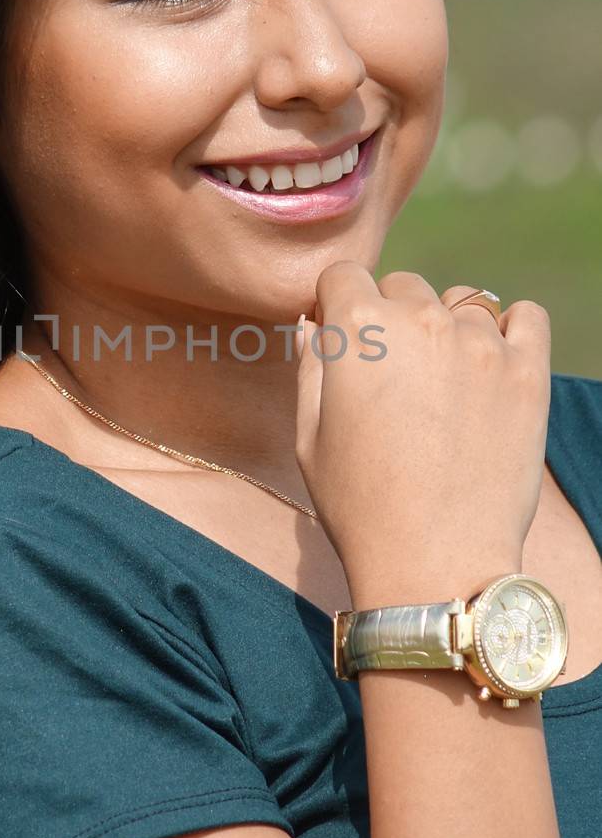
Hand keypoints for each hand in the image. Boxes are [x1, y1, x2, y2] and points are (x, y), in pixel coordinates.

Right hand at [293, 265, 550, 610]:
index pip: (343, 276)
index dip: (336, 304)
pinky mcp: (528, 371)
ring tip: (443, 380)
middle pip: (402, 286)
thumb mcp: (309, 436)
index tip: (340, 336)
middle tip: (392, 375)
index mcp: (359, 329)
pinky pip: (525, 316)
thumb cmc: (360, 505)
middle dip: (390, 318)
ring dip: (448, 325)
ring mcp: (482, 343)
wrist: (435, 561)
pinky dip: (510, 328)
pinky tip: (491, 363)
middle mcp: (422, 321)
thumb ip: (311, 365)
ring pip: (461, 301)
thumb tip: (314, 323)